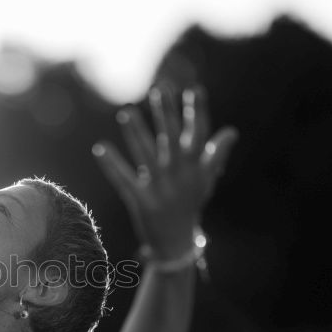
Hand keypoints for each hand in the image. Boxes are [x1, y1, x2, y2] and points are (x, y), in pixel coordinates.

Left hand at [93, 82, 238, 259]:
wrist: (177, 242)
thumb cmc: (189, 204)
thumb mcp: (205, 180)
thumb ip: (215, 154)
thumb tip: (231, 131)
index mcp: (194, 166)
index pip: (198, 134)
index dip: (196, 112)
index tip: (193, 89)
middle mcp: (178, 174)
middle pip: (171, 138)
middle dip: (165, 114)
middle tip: (159, 90)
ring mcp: (160, 187)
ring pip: (146, 154)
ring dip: (136, 133)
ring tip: (125, 112)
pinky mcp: (141, 201)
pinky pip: (124, 180)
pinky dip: (112, 165)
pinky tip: (99, 148)